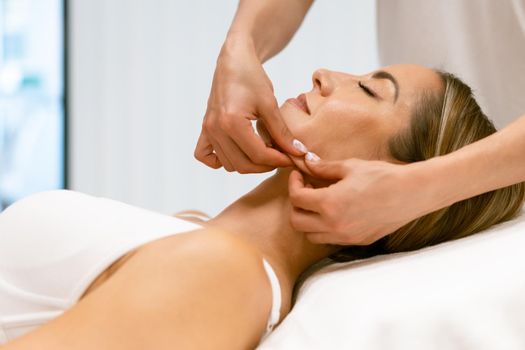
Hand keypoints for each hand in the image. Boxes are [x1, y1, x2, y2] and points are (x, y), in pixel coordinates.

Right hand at [195, 36, 302, 172]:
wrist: (234, 62)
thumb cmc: (252, 78)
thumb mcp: (270, 104)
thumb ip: (282, 132)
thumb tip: (298, 153)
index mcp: (232, 122)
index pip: (258, 155)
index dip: (279, 160)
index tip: (293, 158)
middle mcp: (216, 129)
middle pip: (243, 165)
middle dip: (266, 165)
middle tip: (281, 156)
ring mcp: (208, 130)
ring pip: (229, 165)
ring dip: (248, 164)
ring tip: (265, 151)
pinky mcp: (205, 129)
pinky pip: (206, 156)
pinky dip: (220, 160)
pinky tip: (237, 152)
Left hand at [288, 158, 437, 244]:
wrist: (412, 193)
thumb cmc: (383, 176)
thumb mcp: (350, 167)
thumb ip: (324, 168)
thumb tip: (307, 163)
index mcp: (329, 204)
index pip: (296, 199)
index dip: (293, 184)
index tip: (298, 176)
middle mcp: (334, 225)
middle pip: (296, 222)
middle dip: (296, 205)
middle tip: (305, 190)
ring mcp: (345, 237)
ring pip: (311, 236)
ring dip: (308, 220)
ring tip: (318, 202)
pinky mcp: (356, 242)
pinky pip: (329, 240)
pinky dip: (323, 228)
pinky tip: (333, 212)